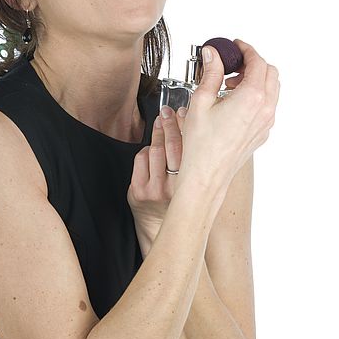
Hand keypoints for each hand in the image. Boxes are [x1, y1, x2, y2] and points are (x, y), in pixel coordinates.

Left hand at [127, 106, 186, 246]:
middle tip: (167, 112)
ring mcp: (155, 189)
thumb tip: (199, 129)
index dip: (186, 125)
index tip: (184, 112)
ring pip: (155, 150)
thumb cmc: (182, 200)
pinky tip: (150, 148)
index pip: (190, 147)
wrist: (161, 226)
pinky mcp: (139, 191)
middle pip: (172, 145)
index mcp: (194, 184)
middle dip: (169, 124)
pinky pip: (140, 160)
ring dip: (157, 133)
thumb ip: (198, 161)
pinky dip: (145, 151)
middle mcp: (175, 187)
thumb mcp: (195, 182)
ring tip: (159, 123)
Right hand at [177, 39, 279, 201]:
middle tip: (232, 65)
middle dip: (252, 64)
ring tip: (229, 86)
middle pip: (270, 73)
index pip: (257, 62)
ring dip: (255, 80)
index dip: (246, 50)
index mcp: (252, 98)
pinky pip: (268, 106)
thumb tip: (213, 54)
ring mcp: (266, 122)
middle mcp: (265, 109)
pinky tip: (234, 103)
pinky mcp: (263, 132)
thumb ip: (211, 73)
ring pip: (272, 90)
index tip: (236, 46)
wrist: (207, 174)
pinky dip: (256, 96)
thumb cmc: (202, 145)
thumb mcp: (201, 101)